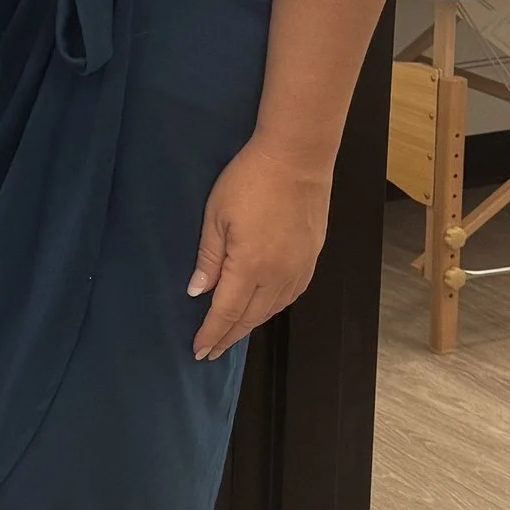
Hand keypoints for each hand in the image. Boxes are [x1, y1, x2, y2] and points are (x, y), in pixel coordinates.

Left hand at [186, 138, 331, 361]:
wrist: (297, 157)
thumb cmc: (249, 180)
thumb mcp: (216, 216)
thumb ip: (208, 258)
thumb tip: (197, 293)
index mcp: (250, 266)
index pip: (226, 312)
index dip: (212, 334)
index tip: (199, 351)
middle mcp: (278, 275)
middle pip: (250, 317)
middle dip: (228, 336)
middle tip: (211, 351)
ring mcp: (299, 268)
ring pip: (272, 309)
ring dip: (250, 324)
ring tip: (233, 334)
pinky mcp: (312, 258)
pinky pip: (291, 295)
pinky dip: (273, 308)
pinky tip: (263, 309)